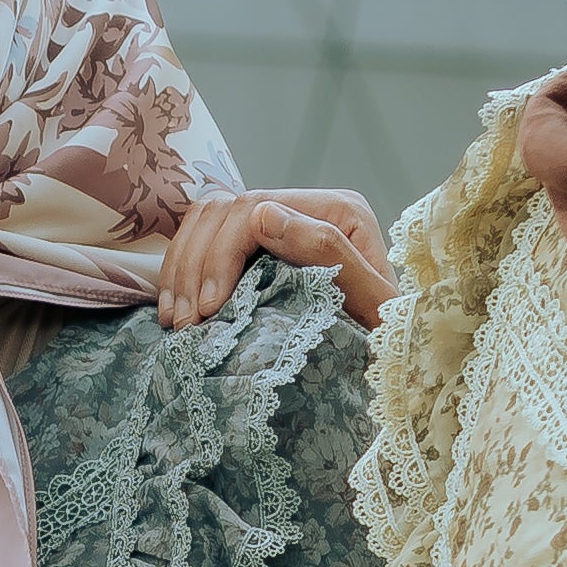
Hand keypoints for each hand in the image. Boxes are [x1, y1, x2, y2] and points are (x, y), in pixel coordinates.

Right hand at [155, 185, 392, 332]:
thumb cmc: (388, 340)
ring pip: (207, 219)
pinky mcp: (260, 246)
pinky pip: (206, 239)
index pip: (256, 207)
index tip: (210, 311)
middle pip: (224, 209)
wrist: (390, 361)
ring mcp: (281, 222)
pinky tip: (177, 307)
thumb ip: (328, 254)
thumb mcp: (372, 305)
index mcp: (339, 210)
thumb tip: (263, 216)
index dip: (222, 255)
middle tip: (186, 324)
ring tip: (177, 321)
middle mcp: (309, 206)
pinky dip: (183, 270)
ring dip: (182, 268)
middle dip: (196, 266)